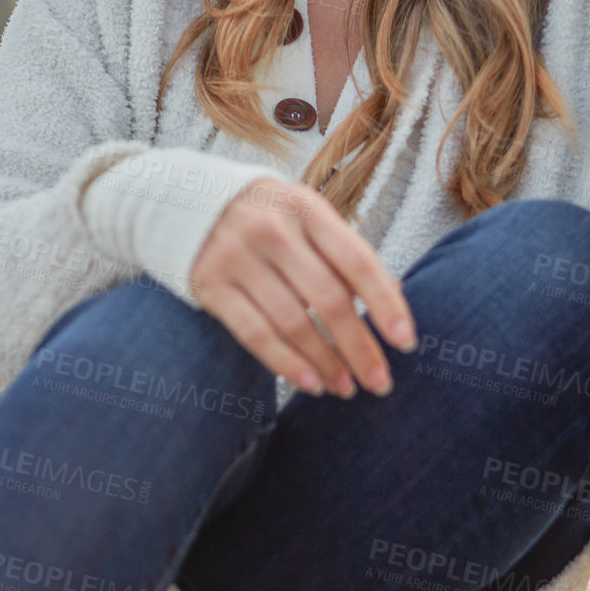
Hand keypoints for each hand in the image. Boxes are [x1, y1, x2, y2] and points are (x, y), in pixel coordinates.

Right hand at [188, 175, 417, 396]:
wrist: (183, 202)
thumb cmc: (267, 217)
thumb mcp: (307, 218)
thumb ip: (345, 253)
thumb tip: (395, 296)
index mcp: (307, 208)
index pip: (357, 261)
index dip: (385, 304)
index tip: (405, 341)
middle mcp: (273, 230)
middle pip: (328, 299)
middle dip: (359, 347)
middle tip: (380, 382)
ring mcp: (238, 257)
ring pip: (293, 322)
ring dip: (326, 362)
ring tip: (346, 388)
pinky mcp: (210, 285)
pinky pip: (255, 333)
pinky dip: (286, 363)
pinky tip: (311, 383)